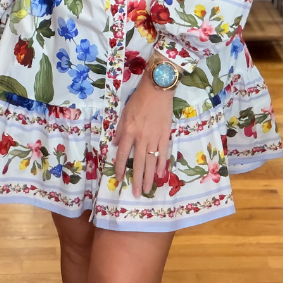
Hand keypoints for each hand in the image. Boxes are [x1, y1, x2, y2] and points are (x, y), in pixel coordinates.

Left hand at [113, 71, 173, 198]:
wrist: (158, 88)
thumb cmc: (139, 98)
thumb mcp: (124, 112)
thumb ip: (120, 130)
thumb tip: (116, 145)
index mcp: (129, 131)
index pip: (123, 155)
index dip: (120, 169)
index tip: (119, 180)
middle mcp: (141, 137)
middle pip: (138, 163)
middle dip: (136, 180)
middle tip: (136, 194)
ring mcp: (154, 137)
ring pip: (151, 161)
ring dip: (148, 177)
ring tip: (147, 189)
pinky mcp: (165, 134)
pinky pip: (163, 153)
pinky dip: (161, 164)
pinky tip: (160, 174)